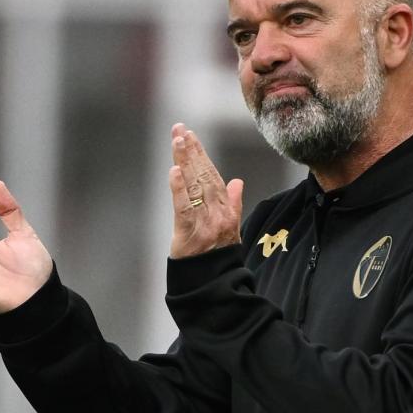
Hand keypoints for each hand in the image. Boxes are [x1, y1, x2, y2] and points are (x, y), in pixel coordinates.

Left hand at [168, 124, 243, 258]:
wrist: (214, 282)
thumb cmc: (220, 256)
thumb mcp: (232, 230)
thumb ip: (234, 204)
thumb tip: (237, 181)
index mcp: (225, 209)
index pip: (212, 175)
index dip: (201, 154)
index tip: (191, 135)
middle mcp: (216, 212)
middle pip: (202, 175)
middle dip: (191, 150)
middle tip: (180, 129)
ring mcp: (204, 221)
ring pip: (193, 185)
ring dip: (185, 161)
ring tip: (177, 140)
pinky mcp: (189, 232)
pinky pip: (183, 206)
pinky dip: (178, 188)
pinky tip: (174, 171)